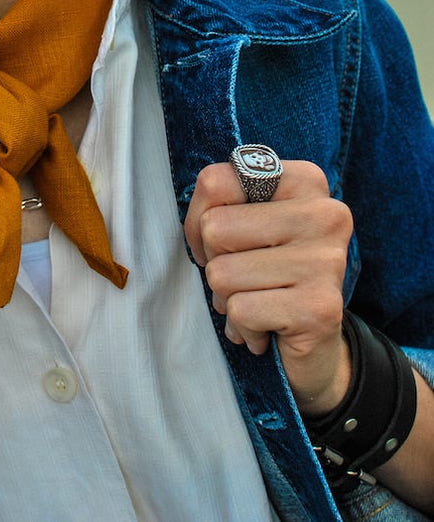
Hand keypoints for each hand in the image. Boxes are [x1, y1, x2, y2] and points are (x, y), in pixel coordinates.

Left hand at [184, 159, 353, 412]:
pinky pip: (241, 311)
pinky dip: (242, 327)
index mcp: (306, 182)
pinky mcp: (320, 308)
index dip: (198, 219)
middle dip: (214, 262)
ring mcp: (326, 261)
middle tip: (245, 279)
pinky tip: (267, 329)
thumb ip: (223, 205)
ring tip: (257, 303)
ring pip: (222, 273)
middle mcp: (324, 214)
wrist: (316, 342)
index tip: (220, 242)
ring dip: (227, 299)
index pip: (215, 182)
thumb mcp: (249, 225)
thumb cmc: (270, 273)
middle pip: (214, 228)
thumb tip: (202, 224)